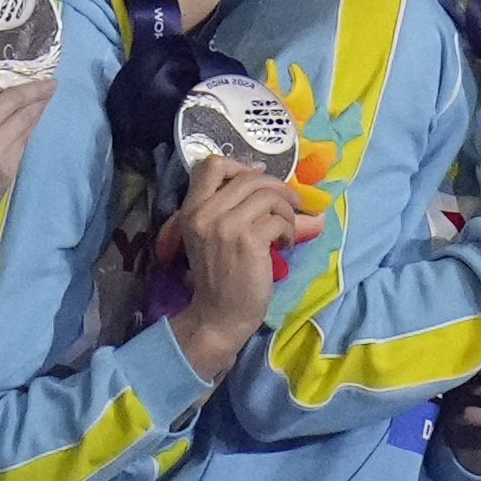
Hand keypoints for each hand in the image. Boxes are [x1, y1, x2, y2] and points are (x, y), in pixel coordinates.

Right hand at [0, 55, 56, 252]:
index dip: (1, 75)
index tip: (15, 72)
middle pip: (14, 97)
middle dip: (36, 87)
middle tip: (50, 82)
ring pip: (26, 117)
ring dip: (39, 105)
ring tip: (48, 94)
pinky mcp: (7, 167)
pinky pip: (24, 139)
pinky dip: (30, 126)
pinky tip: (33, 120)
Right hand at [161, 158, 303, 381]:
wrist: (218, 315)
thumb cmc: (218, 275)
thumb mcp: (209, 235)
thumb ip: (224, 206)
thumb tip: (260, 172)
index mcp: (191, 209)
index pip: (210, 165)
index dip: (240, 165)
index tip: (258, 178)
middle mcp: (205, 213)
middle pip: (249, 177)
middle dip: (277, 188)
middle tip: (289, 204)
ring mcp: (226, 226)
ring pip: (269, 195)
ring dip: (286, 210)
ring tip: (285, 229)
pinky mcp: (249, 241)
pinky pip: (279, 219)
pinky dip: (289, 230)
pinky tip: (284, 244)